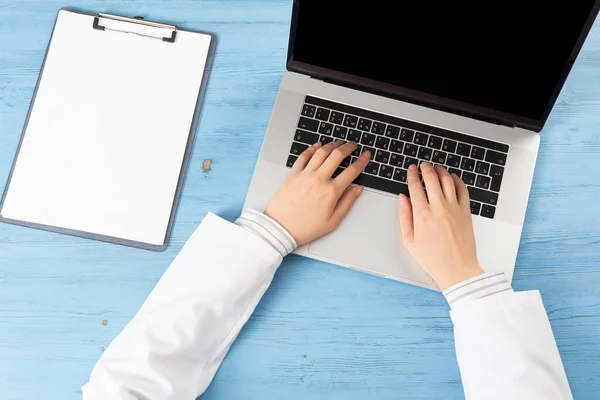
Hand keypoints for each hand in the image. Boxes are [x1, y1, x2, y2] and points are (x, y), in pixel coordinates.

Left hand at [265, 140, 370, 244]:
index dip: (361, 161)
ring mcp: (305, 174)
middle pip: (337, 155)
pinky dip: (312, 148)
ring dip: (332, 144)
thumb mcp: (333, 221)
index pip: (352, 171)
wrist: (281, 228)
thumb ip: (348, 202)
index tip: (366, 156)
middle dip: (348, 147)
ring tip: (338, 142)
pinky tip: (317, 145)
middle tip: (353, 145)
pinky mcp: (293, 174)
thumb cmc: (305, 227)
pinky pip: (304, 156)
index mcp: (331, 191)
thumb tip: (358, 189)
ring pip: (321, 152)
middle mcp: (319, 179)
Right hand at [398, 162, 483, 289]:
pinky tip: (453, 178)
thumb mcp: (409, 241)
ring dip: (441, 170)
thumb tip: (402, 199)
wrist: (457, 269)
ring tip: (437, 168)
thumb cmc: (433, 259)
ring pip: (448, 180)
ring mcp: (454, 208)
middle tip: (423, 165)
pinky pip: (463, 190)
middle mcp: (438, 208)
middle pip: (432, 178)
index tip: (411, 170)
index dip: (412, 174)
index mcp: (422, 215)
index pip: (415, 186)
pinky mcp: (466, 212)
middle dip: (426, 168)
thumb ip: (404, 216)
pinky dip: (457, 180)